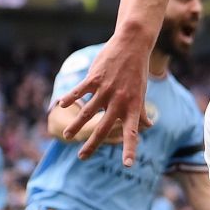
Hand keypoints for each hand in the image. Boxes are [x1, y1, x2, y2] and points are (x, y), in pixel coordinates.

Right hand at [55, 34, 151, 164]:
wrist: (132, 45)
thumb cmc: (137, 71)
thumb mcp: (141, 93)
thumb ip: (142, 112)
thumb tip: (148, 127)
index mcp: (133, 106)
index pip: (132, 132)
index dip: (130, 149)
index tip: (128, 165)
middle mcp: (119, 100)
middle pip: (104, 127)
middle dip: (92, 145)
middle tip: (82, 157)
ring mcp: (107, 89)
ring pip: (88, 111)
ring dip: (76, 125)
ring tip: (67, 136)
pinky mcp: (95, 77)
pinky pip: (81, 90)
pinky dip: (71, 97)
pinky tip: (61, 104)